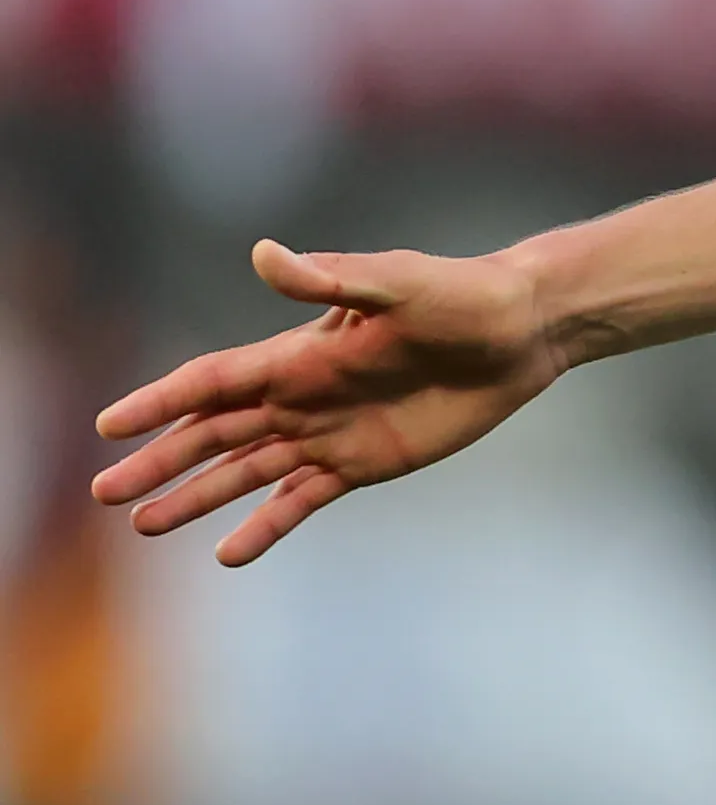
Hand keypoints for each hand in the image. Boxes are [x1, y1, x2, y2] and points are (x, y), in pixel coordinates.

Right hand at [89, 241, 564, 565]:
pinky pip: (303, 500)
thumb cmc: (461, 295)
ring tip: (146, 525)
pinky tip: (229, 551)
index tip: (108, 426)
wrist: (521, 331)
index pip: (211, 383)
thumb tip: (264, 254)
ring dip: (197, 497)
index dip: (159, 403)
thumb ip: (330, 277)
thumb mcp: (397, 282)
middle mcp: (302, 396)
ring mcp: (330, 432)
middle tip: (104, 492)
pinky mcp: (365, 463)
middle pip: (213, 434)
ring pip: (246, 472)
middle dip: (159, 461)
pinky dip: (266, 525)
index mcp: (298, 355)